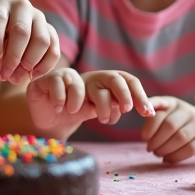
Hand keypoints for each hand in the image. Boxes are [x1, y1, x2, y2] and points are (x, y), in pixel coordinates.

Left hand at [0, 0, 59, 83]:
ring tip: (15, 78)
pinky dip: (44, 65)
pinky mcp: (51, 32)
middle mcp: (22, 7)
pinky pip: (53, 49)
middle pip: (22, 31)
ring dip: (29, 63)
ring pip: (41, 41)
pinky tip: (31, 75)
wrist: (1, 37)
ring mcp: (39, 19)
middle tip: (5, 75)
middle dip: (13, 56)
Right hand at [27, 69, 150, 129]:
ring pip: (85, 83)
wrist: (48, 117)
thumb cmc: (75, 112)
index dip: (139, 94)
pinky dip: (62, 98)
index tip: (147, 113)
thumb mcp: (97, 111)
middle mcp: (89, 77)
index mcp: (104, 83)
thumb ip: (113, 108)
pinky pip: (59, 84)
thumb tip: (135, 108)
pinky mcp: (47, 80)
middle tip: (126, 109)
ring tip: (85, 114)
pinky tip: (61, 108)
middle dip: (123, 93)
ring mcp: (68, 77)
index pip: (127, 81)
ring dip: (90, 102)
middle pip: (113, 77)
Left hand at [141, 96, 194, 162]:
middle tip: (150, 149)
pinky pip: (190, 148)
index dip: (150, 127)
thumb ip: (152, 113)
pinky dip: (176, 156)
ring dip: (165, 149)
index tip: (144, 138)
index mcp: (172, 103)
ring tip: (157, 153)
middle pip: (170, 125)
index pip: (160, 112)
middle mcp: (187, 111)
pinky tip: (167, 159)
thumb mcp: (163, 113)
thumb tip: (144, 122)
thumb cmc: (175, 122)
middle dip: (157, 140)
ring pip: (181, 137)